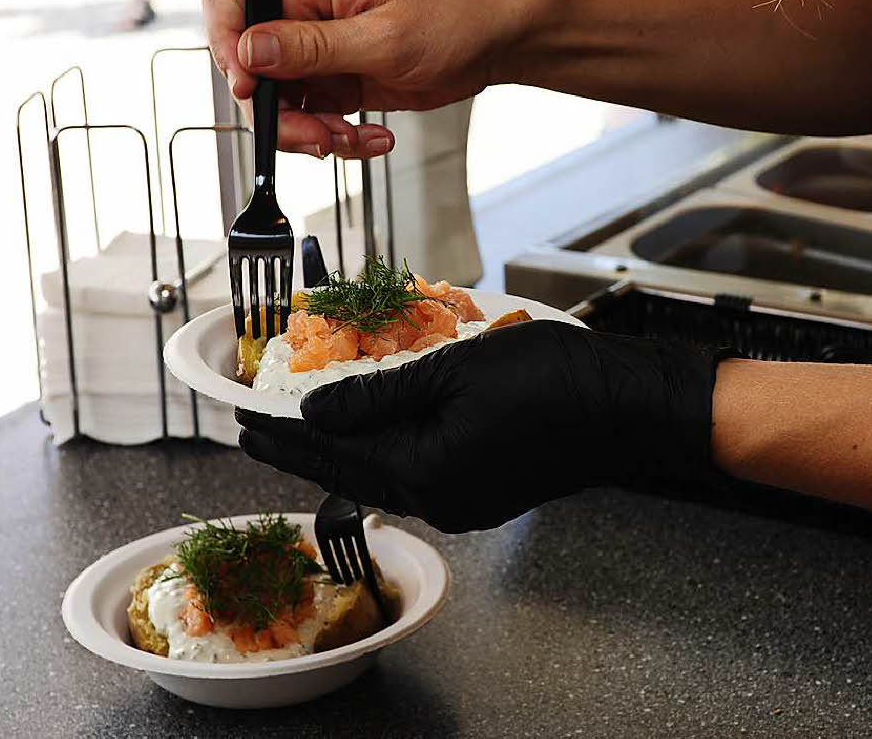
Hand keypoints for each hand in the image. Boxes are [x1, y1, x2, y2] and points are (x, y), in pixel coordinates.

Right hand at [202, 0, 531, 158]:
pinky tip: (370, 137)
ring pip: (283, 105)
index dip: (229, 49)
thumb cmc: (451, 18)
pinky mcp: (338, 85)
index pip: (235, 6)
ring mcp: (321, 55)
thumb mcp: (382, 37)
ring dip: (311, 135)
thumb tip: (253, 49)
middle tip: (315, 137)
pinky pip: (315, 121)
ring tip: (348, 139)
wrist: (491, 43)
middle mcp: (307, 17)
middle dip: (279, 114)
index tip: (251, 90)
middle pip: (254, 69)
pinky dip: (337, 139)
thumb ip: (313, 47)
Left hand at [237, 320, 723, 532]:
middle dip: (303, 448)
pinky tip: (372, 432)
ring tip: (304, 429)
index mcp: (426, 472)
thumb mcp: (453, 370)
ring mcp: (465, 501)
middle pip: (352, 471)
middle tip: (256, 430)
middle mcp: (440, 500)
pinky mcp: (485, 490)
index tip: (243, 420)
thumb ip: (378, 395)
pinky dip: (384, 450)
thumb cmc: (551, 381)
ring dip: (342, 449)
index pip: (334, 453)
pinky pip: (417, 472)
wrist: (628, 406)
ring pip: (384, 474)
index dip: (285, 435)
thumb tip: (317, 411)